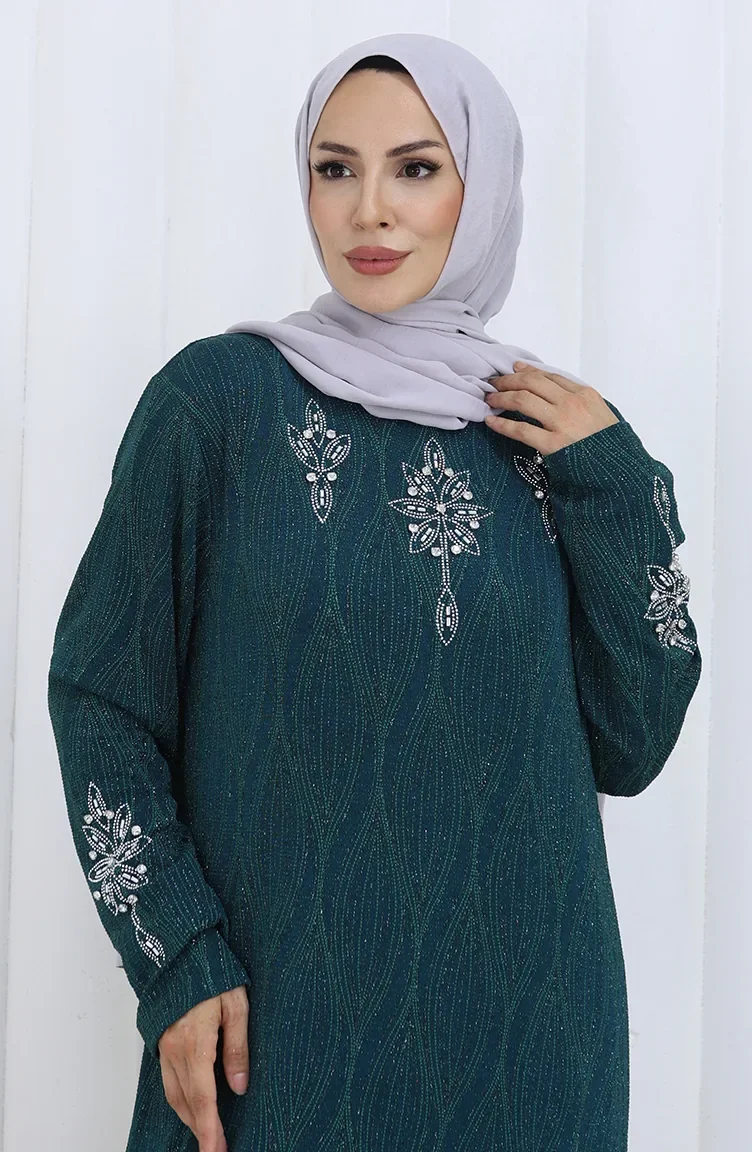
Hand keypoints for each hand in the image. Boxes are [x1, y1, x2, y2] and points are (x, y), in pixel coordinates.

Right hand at [158, 985, 249, 1151]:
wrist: (182, 951)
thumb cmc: (213, 972)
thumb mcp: (236, 1005)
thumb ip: (237, 1047)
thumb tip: (240, 1086)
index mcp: (194, 1042)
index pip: (202, 1098)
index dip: (209, 1129)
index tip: (216, 1151)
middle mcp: (174, 1049)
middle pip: (186, 1102)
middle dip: (201, 1129)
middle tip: (217, 1148)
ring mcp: (164, 1045)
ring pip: (174, 1094)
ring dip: (190, 1117)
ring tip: (208, 1133)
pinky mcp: (161, 1040)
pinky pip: (168, 1080)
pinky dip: (180, 1099)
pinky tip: (192, 1105)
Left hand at [483, 361, 618, 454]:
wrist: (621, 471)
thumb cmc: (612, 446)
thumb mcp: (602, 415)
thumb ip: (581, 402)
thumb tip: (556, 393)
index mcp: (585, 394)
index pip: (550, 377)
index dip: (528, 371)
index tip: (515, 369)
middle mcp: (572, 404)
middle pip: (532, 383)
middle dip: (508, 380)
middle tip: (494, 382)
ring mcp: (562, 423)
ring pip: (523, 400)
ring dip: (502, 397)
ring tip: (490, 399)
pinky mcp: (553, 445)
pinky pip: (521, 430)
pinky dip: (502, 424)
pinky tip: (490, 422)